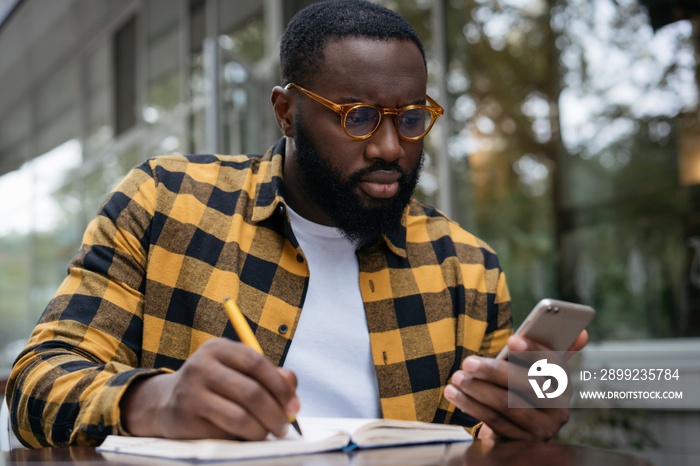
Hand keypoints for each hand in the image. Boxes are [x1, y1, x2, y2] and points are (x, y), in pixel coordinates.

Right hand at [120, 338, 299, 440]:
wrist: (165, 402)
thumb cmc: (215, 385)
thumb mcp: (237, 371)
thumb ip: (269, 375)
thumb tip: (292, 390)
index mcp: (218, 348)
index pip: (256, 363)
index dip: (280, 386)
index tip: (294, 406)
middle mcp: (202, 366)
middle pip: (251, 392)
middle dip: (275, 413)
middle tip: (284, 427)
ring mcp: (190, 393)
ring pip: (239, 417)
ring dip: (261, 431)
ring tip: (268, 434)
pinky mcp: (185, 420)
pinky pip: (223, 434)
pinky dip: (241, 439)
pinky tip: (245, 438)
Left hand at [444, 330, 587, 440]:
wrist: (519, 428)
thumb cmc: (524, 386)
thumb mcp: (538, 370)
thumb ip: (553, 349)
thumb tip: (582, 332)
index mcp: (563, 385)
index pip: (553, 365)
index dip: (533, 351)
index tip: (511, 339)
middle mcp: (558, 410)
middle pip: (525, 387)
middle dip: (493, 372)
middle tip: (468, 362)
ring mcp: (540, 429)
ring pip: (506, 405)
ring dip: (476, 390)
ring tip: (456, 377)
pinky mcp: (520, 443)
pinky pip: (493, 422)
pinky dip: (471, 406)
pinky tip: (454, 394)